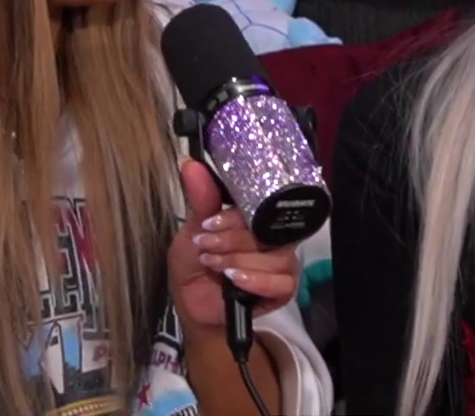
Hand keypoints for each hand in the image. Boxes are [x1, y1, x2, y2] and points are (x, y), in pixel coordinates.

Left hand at [167, 159, 298, 333]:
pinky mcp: (285, 287)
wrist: (195, 309)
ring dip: (239, 259)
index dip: (234, 215)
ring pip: (275, 255)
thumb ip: (200, 201)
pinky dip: (256, 279)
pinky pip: (281, 281)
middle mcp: (272, 235)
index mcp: (253, 216)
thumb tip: (190, 164)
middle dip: (232, 238)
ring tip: (214, 265)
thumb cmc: (195, 267)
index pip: (259, 204)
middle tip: (205, 246)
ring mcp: (281, 261)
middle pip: (268, 230)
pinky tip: (235, 279)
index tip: (208, 224)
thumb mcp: (191, 232)